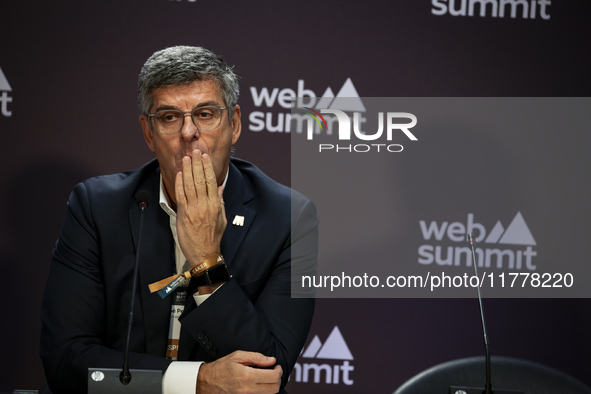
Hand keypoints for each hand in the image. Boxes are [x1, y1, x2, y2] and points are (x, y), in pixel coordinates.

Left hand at [175, 150, 226, 270]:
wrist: (205, 253)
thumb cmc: (213, 237)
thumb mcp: (222, 219)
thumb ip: (220, 201)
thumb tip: (221, 188)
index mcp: (216, 205)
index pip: (212, 181)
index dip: (207, 167)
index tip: (204, 156)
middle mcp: (205, 205)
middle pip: (201, 180)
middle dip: (197, 164)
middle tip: (194, 151)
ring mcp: (194, 209)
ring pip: (190, 185)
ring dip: (187, 170)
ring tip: (186, 158)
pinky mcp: (184, 214)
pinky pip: (181, 196)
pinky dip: (179, 184)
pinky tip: (179, 174)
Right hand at [196, 351, 282, 393]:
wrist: (207, 382)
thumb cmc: (221, 367)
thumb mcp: (237, 356)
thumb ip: (256, 357)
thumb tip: (271, 360)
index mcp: (247, 376)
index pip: (273, 377)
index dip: (279, 370)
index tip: (276, 366)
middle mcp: (248, 389)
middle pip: (274, 389)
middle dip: (277, 379)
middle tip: (274, 371)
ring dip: (272, 385)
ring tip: (267, 377)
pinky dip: (264, 390)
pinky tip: (260, 383)